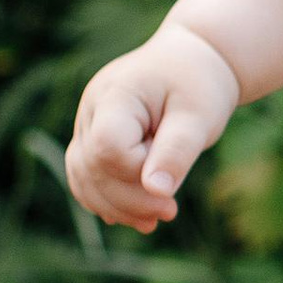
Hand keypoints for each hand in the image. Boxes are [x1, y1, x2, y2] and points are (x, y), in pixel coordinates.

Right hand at [66, 20, 242, 233]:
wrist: (190, 63)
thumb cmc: (198, 84)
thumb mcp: (199, 115)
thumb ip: (177, 151)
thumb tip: (156, 192)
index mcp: (115, 93)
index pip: (109, 148)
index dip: (137, 173)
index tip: (173, 180)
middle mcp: (91, 109)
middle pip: (93, 167)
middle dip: (130, 198)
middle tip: (171, 212)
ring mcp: (87, 124)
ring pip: (83, 177)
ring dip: (117, 206)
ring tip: (155, 220)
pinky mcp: (93, 140)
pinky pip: (88, 178)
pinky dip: (109, 200)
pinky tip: (137, 216)